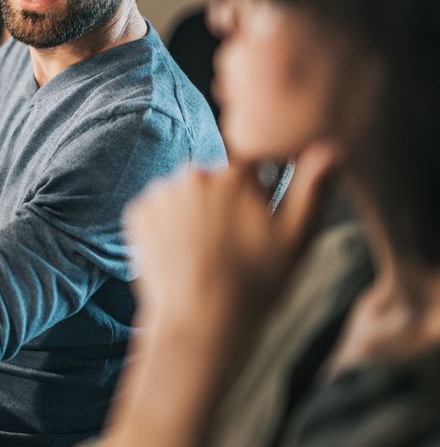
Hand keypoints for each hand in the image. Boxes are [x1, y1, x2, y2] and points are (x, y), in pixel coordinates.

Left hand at [123, 144, 334, 325]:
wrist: (200, 321)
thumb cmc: (255, 282)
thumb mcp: (296, 236)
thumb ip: (313, 187)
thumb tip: (331, 147)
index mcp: (235, 173)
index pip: (247, 168)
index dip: (255, 193)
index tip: (253, 222)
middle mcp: (194, 173)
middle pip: (212, 182)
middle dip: (221, 204)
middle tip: (230, 245)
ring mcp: (162, 193)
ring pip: (183, 197)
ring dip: (192, 215)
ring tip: (204, 253)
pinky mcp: (137, 214)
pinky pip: (156, 212)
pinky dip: (166, 228)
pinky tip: (180, 254)